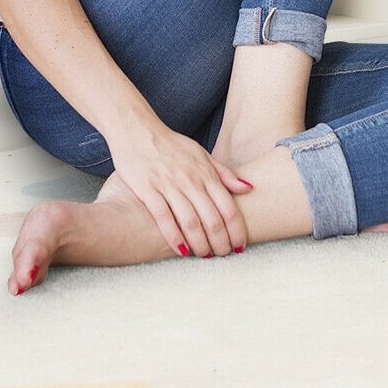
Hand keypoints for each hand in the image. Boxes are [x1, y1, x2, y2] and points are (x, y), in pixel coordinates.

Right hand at [108, 121, 251, 258]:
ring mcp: (169, 185)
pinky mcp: (148, 190)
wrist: (137, 130)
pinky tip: (181, 251)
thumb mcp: (202, 154)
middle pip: (212, 217)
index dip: (236, 229)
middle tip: (225, 256)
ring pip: (190, 221)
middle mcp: (191, 180)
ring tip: (206, 257)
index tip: (240, 245)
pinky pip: (163, 218)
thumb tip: (249, 188)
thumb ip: (225, 173)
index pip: (228, 206)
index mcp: (206, 172)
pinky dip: (174, 237)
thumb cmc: (172, 145)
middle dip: (221, 241)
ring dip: (200, 243)